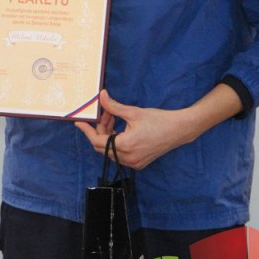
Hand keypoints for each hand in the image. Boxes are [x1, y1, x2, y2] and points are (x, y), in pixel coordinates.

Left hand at [75, 85, 242, 169]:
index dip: (87, 131)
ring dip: (108, 135)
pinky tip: (121, 128)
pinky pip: (120, 154)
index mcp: (125, 146)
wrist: (179, 130)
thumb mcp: (134, 112)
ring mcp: (134, 163)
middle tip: (105, 114)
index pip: (97, 141)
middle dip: (100, 130)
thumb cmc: (158, 120)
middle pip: (102, 147)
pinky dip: (116, 142)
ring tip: (114, 118)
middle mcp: (128, 158)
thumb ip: (114, 107)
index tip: (79, 122)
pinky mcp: (139, 163)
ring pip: (111, 151)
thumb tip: (102, 96)